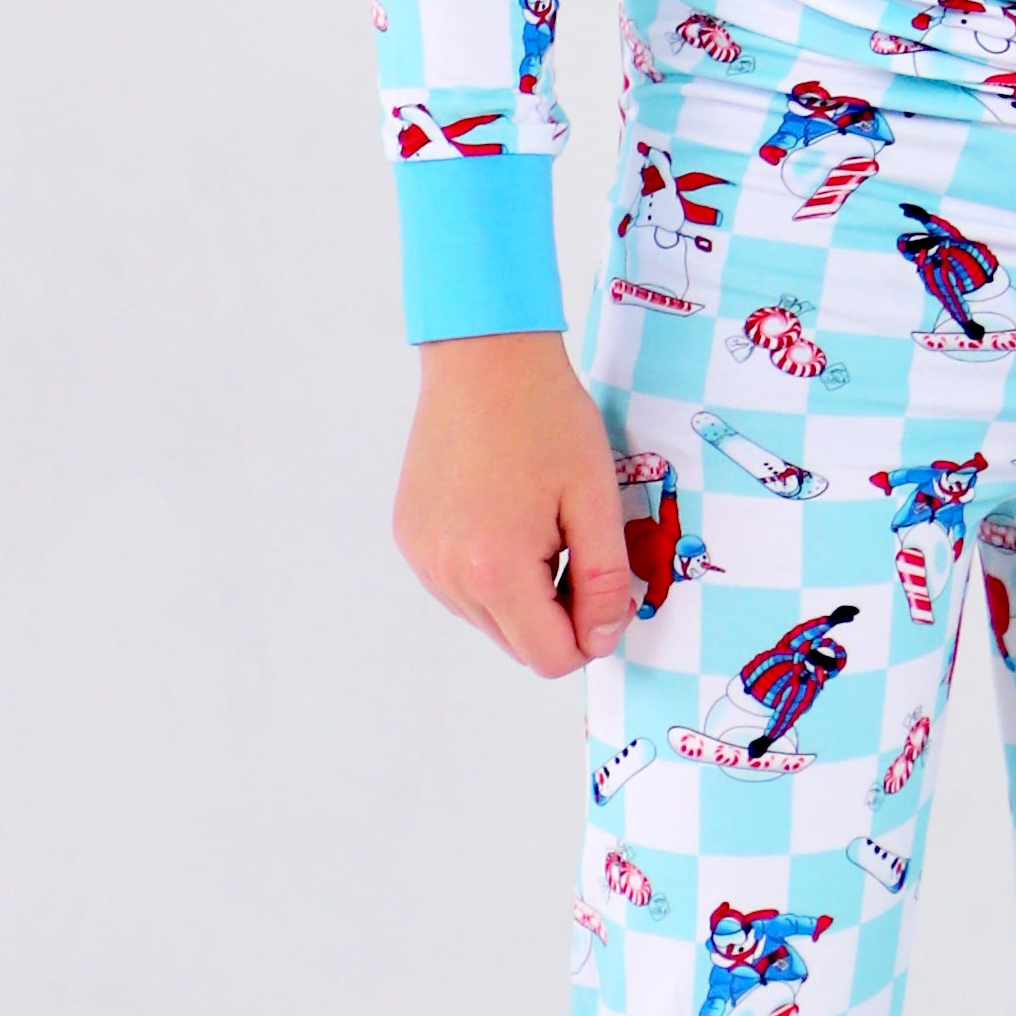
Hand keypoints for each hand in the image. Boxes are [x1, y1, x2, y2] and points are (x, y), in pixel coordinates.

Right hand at [394, 330, 638, 675]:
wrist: (483, 357)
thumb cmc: (546, 418)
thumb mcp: (596, 500)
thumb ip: (605, 580)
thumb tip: (601, 638)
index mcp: (495, 570)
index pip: (549, 658)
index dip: (589, 635)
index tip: (604, 589)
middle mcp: (447, 574)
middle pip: (517, 645)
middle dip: (557, 613)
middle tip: (574, 544)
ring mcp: (422, 558)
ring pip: (488, 620)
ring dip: (522, 595)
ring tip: (537, 524)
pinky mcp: (409, 538)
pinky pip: (458, 587)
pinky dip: (489, 572)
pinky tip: (504, 517)